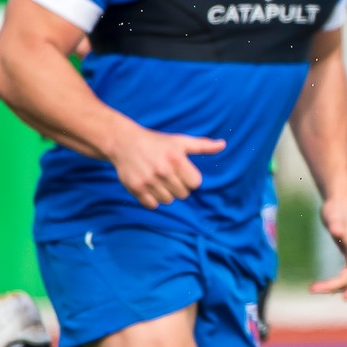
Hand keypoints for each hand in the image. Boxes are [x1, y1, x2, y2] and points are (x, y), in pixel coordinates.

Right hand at [106, 124, 224, 207]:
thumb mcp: (180, 141)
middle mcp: (163, 171)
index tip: (182, 172)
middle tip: (169, 176)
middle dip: (179, 186)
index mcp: (176, 159)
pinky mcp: (135, 188)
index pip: (195, 183)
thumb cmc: (156, 142)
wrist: (124, 142)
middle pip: (183, 194)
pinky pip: (152, 205)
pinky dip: (153, 200)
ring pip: (168, 201)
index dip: (190, 179)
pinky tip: (150, 187)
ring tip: (159, 181)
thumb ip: (202, 146)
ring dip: (166, 194)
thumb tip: (223, 145)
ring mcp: (148, 181)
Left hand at [310, 190, 346, 300]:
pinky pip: (345, 274)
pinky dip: (335, 281)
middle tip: (312, 289)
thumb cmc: (336, 207)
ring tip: (313, 288)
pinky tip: (321, 285)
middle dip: (334, 287)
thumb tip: (337, 232)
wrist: (339, 200)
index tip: (345, 299)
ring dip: (333, 286)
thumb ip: (336, 223)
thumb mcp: (333, 215)